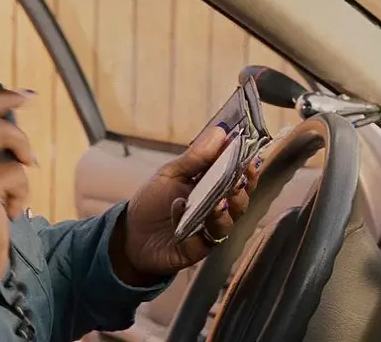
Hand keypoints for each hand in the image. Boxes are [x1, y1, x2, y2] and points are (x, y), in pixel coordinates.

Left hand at [116, 126, 259, 280]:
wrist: (130, 233)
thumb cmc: (153, 201)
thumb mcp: (171, 173)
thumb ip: (196, 156)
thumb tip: (220, 131)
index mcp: (213, 189)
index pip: (239, 180)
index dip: (248, 171)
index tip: (250, 160)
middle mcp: (216, 211)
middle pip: (239, 203)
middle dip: (240, 191)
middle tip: (236, 180)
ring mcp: (206, 231)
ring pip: (226, 224)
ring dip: (223, 212)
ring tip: (217, 201)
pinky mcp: (194, 249)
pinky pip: (200, 240)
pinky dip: (189, 222)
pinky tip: (178, 207)